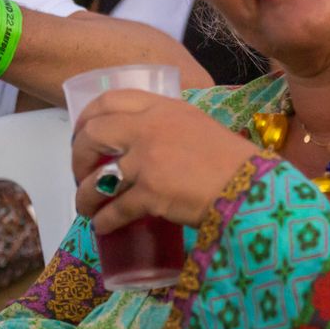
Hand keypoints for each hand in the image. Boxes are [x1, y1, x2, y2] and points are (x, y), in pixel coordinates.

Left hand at [71, 90, 258, 233]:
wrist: (252, 188)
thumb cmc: (233, 162)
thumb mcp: (198, 127)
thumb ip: (171, 128)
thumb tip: (148, 146)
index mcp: (163, 107)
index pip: (110, 100)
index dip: (87, 118)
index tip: (81, 135)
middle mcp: (150, 127)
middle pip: (93, 135)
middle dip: (77, 157)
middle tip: (81, 174)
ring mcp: (148, 160)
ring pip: (98, 179)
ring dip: (85, 196)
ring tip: (87, 208)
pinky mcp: (151, 193)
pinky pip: (115, 210)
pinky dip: (104, 221)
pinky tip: (103, 228)